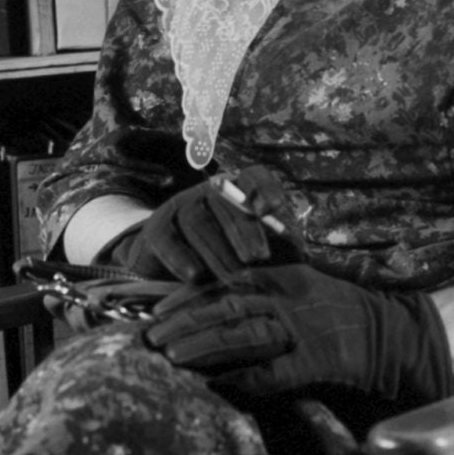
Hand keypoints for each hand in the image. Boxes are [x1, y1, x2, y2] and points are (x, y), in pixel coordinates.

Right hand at [100, 167, 303, 283]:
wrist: (176, 276)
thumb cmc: (233, 262)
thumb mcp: (260, 254)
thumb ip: (280, 249)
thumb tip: (299, 251)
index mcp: (240, 192)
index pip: (254, 177)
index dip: (264, 188)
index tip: (272, 209)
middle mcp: (209, 192)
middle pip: (226, 202)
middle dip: (244, 230)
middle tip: (259, 258)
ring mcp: (179, 207)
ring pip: (196, 221)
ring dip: (217, 250)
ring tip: (233, 277)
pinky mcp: (155, 229)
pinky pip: (166, 238)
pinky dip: (180, 257)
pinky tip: (195, 276)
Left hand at [141, 263, 453, 405]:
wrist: (391, 335)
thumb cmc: (342, 312)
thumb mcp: (303, 287)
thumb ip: (265, 288)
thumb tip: (218, 298)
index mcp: (283, 277)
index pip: (225, 282)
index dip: (188, 296)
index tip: (158, 310)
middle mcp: (289, 298)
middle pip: (226, 304)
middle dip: (185, 321)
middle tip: (151, 337)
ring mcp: (303, 328)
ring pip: (243, 332)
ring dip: (204, 346)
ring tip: (172, 358)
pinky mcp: (316, 360)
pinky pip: (273, 372)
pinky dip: (243, 379)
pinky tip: (216, 387)